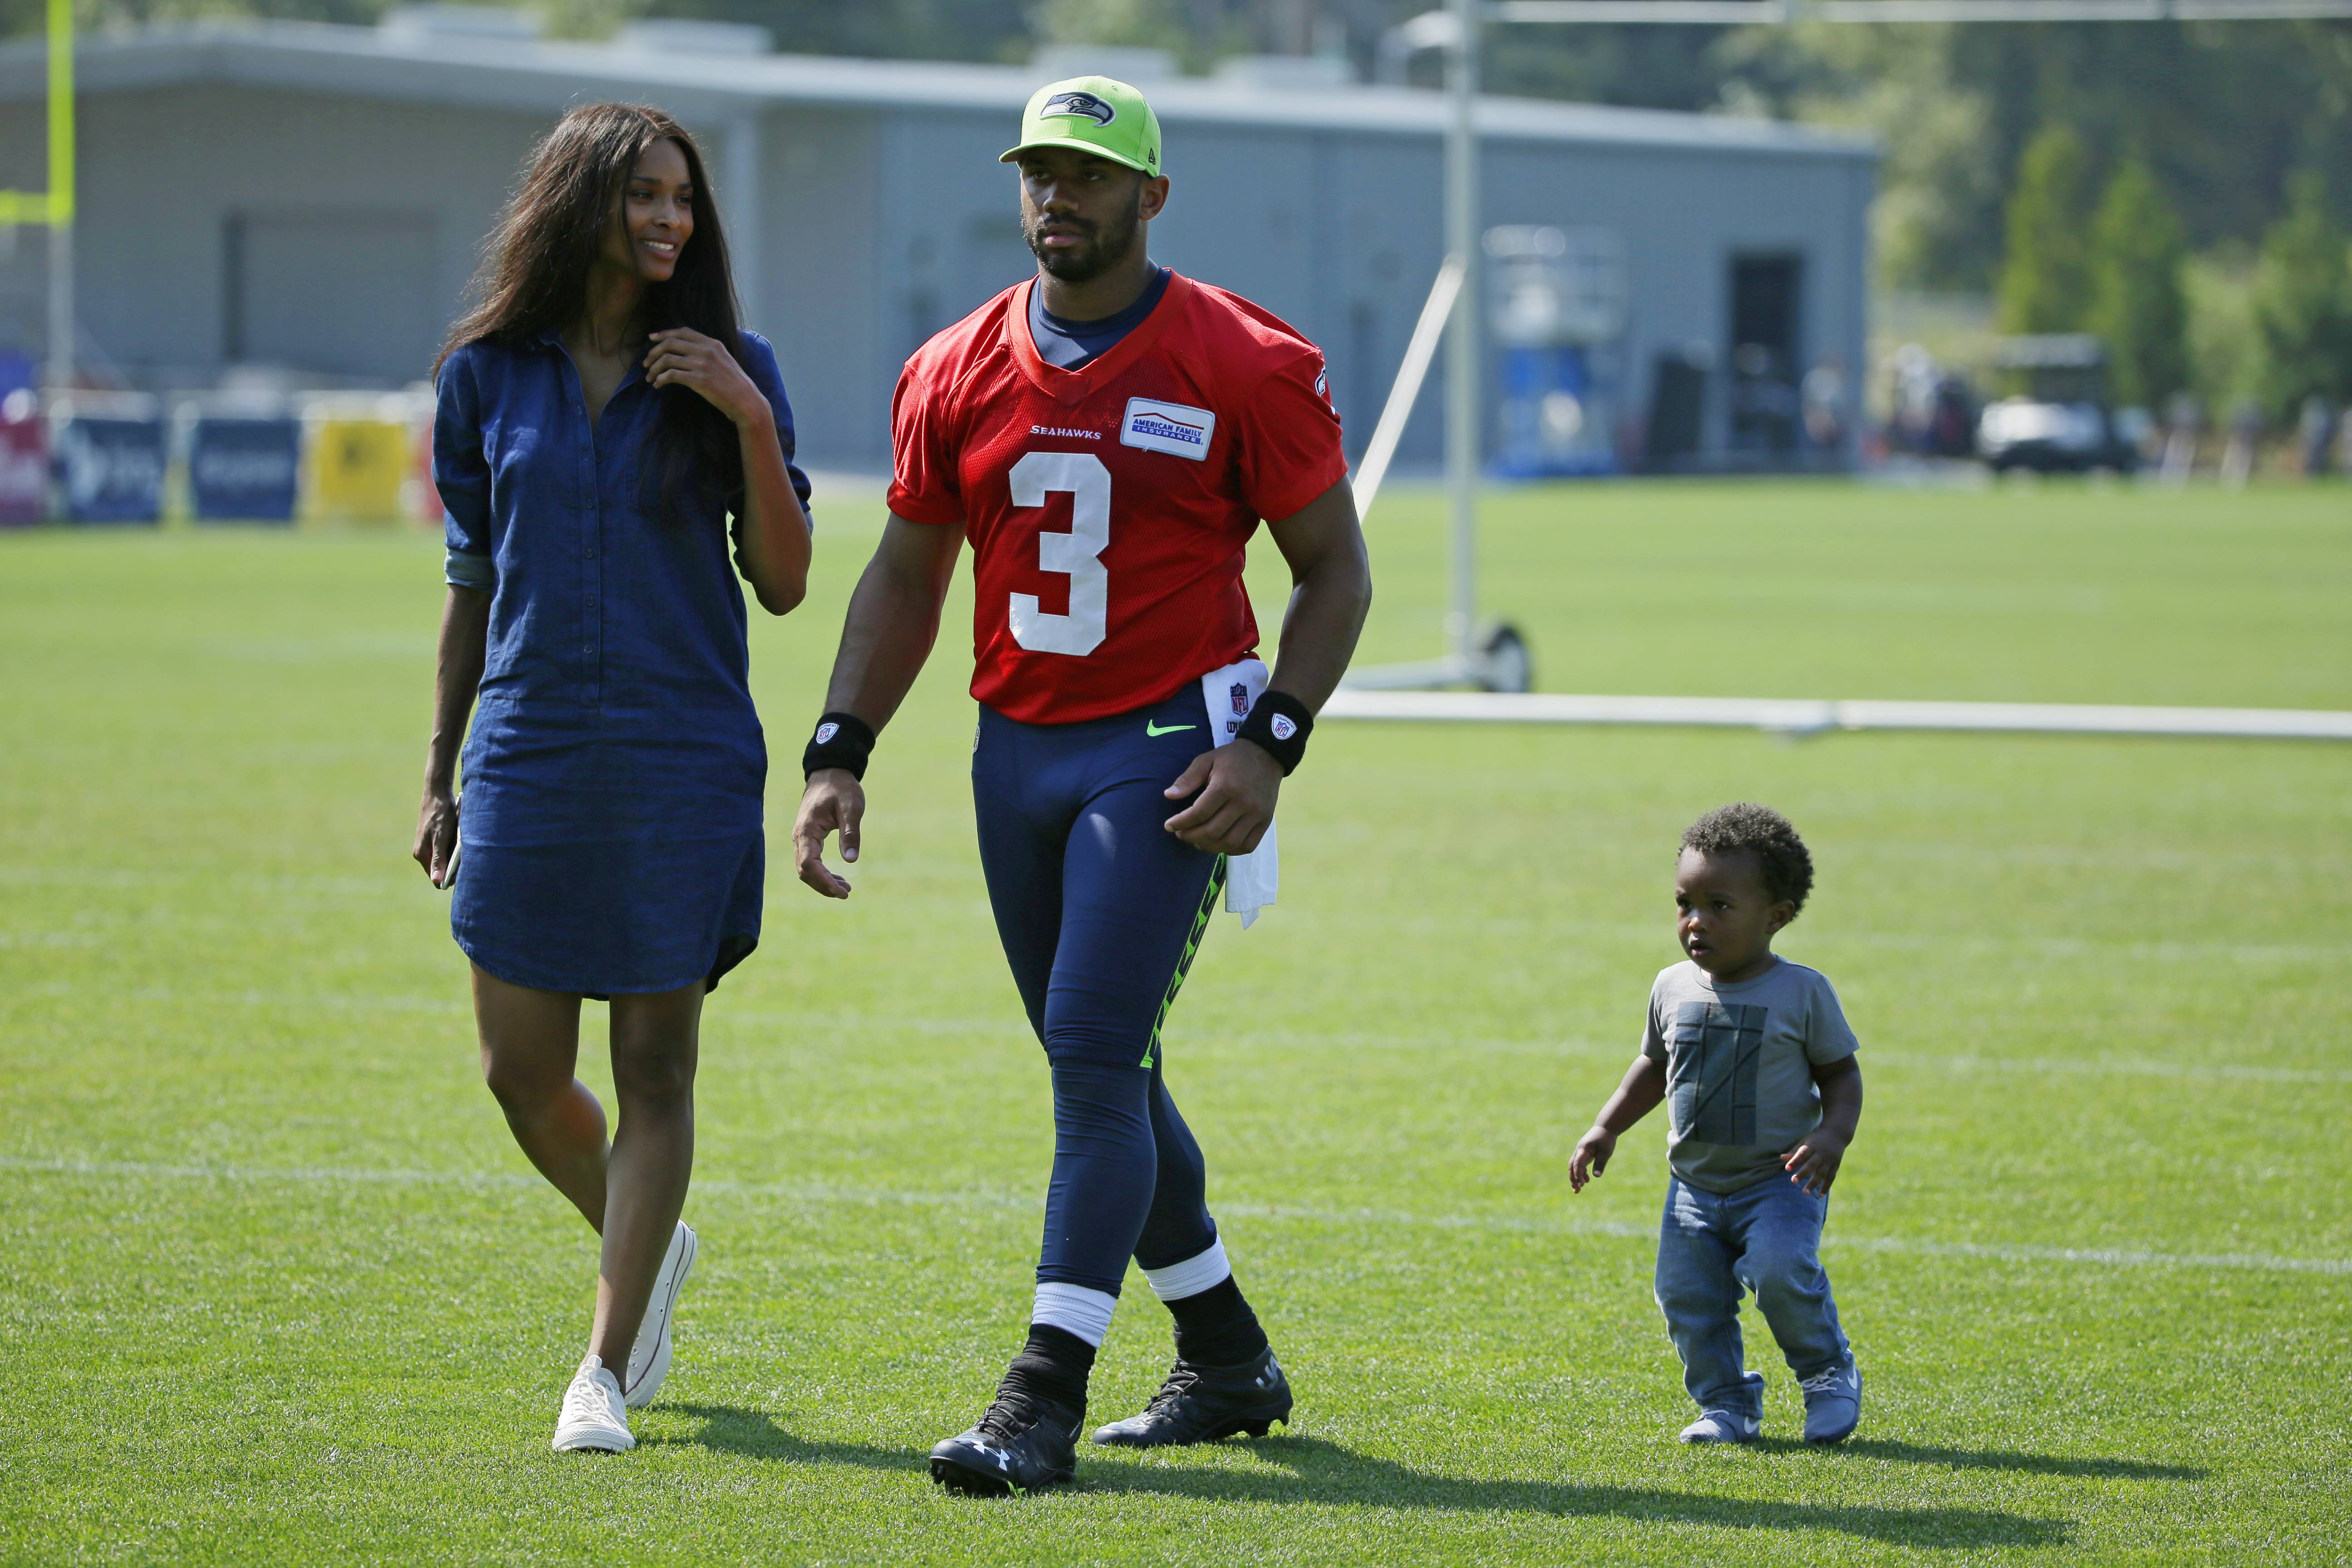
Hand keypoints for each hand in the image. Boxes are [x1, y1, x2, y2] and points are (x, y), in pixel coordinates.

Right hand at [412, 790, 458, 888]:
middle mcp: (423, 852)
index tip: (464, 873)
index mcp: (421, 854)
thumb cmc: (440, 814)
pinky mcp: (435, 838)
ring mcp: (429, 845)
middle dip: (454, 868)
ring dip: (455, 857)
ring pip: (446, 859)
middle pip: (441, 869)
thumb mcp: (441, 837)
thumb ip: (438, 859)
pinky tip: (462, 839)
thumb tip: (437, 880)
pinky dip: (455, 848)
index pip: (436, 878)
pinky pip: (447, 849)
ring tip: (464, 847)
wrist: (437, 792)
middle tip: (468, 858)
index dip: (449, 879)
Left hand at [644, 328, 767, 428]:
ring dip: (654, 368)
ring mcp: (702, 365)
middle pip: (670, 343)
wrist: (746, 401)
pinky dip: (660, 379)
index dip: (664, 333)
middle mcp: (706, 351)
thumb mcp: (724, 360)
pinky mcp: (699, 380)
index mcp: (712, 343)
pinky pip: (671, 375)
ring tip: (650, 377)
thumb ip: (708, 352)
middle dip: (653, 352)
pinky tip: (658, 385)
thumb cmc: (735, 384)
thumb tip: (687, 351)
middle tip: (646, 363)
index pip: (683, 332)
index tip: (652, 338)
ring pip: (667, 359)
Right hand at [793, 768, 863, 898]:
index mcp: (807, 829)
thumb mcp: (851, 807)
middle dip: (823, 885)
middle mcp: (800, 836)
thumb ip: (851, 833)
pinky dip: (822, 873)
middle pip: (805, 871)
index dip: (823, 880)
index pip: (809, 863)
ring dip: (823, 882)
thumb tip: (851, 860)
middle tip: (846, 893)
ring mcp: (801, 838)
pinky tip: (838, 878)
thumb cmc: (841, 787)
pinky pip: (810, 861)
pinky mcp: (807, 838)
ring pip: (806, 869)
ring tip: (845, 889)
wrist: (829, 773)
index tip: (841, 891)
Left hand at [1161, 741, 1279, 853]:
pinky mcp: (1266, 821)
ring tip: (1197, 840)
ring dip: (1209, 847)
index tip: (1169, 826)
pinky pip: (1247, 846)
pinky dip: (1231, 850)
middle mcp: (1243, 803)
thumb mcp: (1207, 760)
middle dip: (1191, 837)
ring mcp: (1257, 814)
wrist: (1266, 754)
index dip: (1180, 823)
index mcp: (1226, 786)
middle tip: (1181, 834)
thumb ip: (1187, 778)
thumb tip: (1168, 795)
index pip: (1198, 813)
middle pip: (1212, 832)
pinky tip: (1219, 843)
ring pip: (1229, 843)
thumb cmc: (1232, 758)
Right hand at [1570, 1125, 1617, 1192]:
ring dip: (1576, 1177)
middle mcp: (1579, 1151)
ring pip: (1574, 1166)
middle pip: (1572, 1166)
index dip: (1578, 1174)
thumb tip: (1596, 1176)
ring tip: (1580, 1188)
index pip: (1577, 1163)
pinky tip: (1587, 1180)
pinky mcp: (1584, 1153)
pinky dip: (1581, 1172)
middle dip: (1573, 1179)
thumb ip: (1600, 1163)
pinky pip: (1579, 1164)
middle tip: (1577, 1191)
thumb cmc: (1606, 1139)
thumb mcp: (1605, 1152)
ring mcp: (1580, 1152)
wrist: (1606, 1127)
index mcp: (1583, 1149)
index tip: (1581, 1184)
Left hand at [1784, 1126, 1848, 1194]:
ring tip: (1805, 1193)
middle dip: (1803, 1173)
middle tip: (1793, 1181)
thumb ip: (1794, 1151)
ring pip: (1821, 1173)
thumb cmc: (1816, 1139)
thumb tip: (1782, 1158)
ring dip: (1813, 1183)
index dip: (1795, 1161)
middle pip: (1812, 1164)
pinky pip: (1831, 1177)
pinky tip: (1820, 1195)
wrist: (1836, 1134)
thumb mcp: (1805, 1141)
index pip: (1802, 1153)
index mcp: (1812, 1145)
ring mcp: (1830, 1160)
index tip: (1787, 1168)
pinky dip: (1826, 1186)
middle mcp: (1821, 1153)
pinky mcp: (1836, 1166)